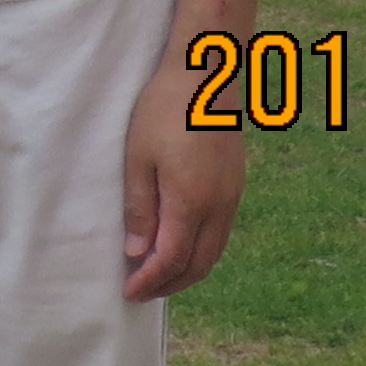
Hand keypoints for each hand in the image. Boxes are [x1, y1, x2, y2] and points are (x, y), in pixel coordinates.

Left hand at [120, 49, 244, 300]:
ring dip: (187, 271)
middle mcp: (218, 207)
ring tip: (159, 274)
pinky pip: (221, 233)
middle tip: (142, 291)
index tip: (129, 293)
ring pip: (213, 252)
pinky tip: (182, 244)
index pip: (170, 260)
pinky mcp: (236, 185)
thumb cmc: (165, 109)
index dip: (149, 281)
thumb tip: (137, 254)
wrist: (207, 73)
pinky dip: (200, 251)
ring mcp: (232, 197)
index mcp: (191, 202)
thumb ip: (139, 209)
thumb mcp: (139, 157)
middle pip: (197, 265)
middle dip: (169, 284)